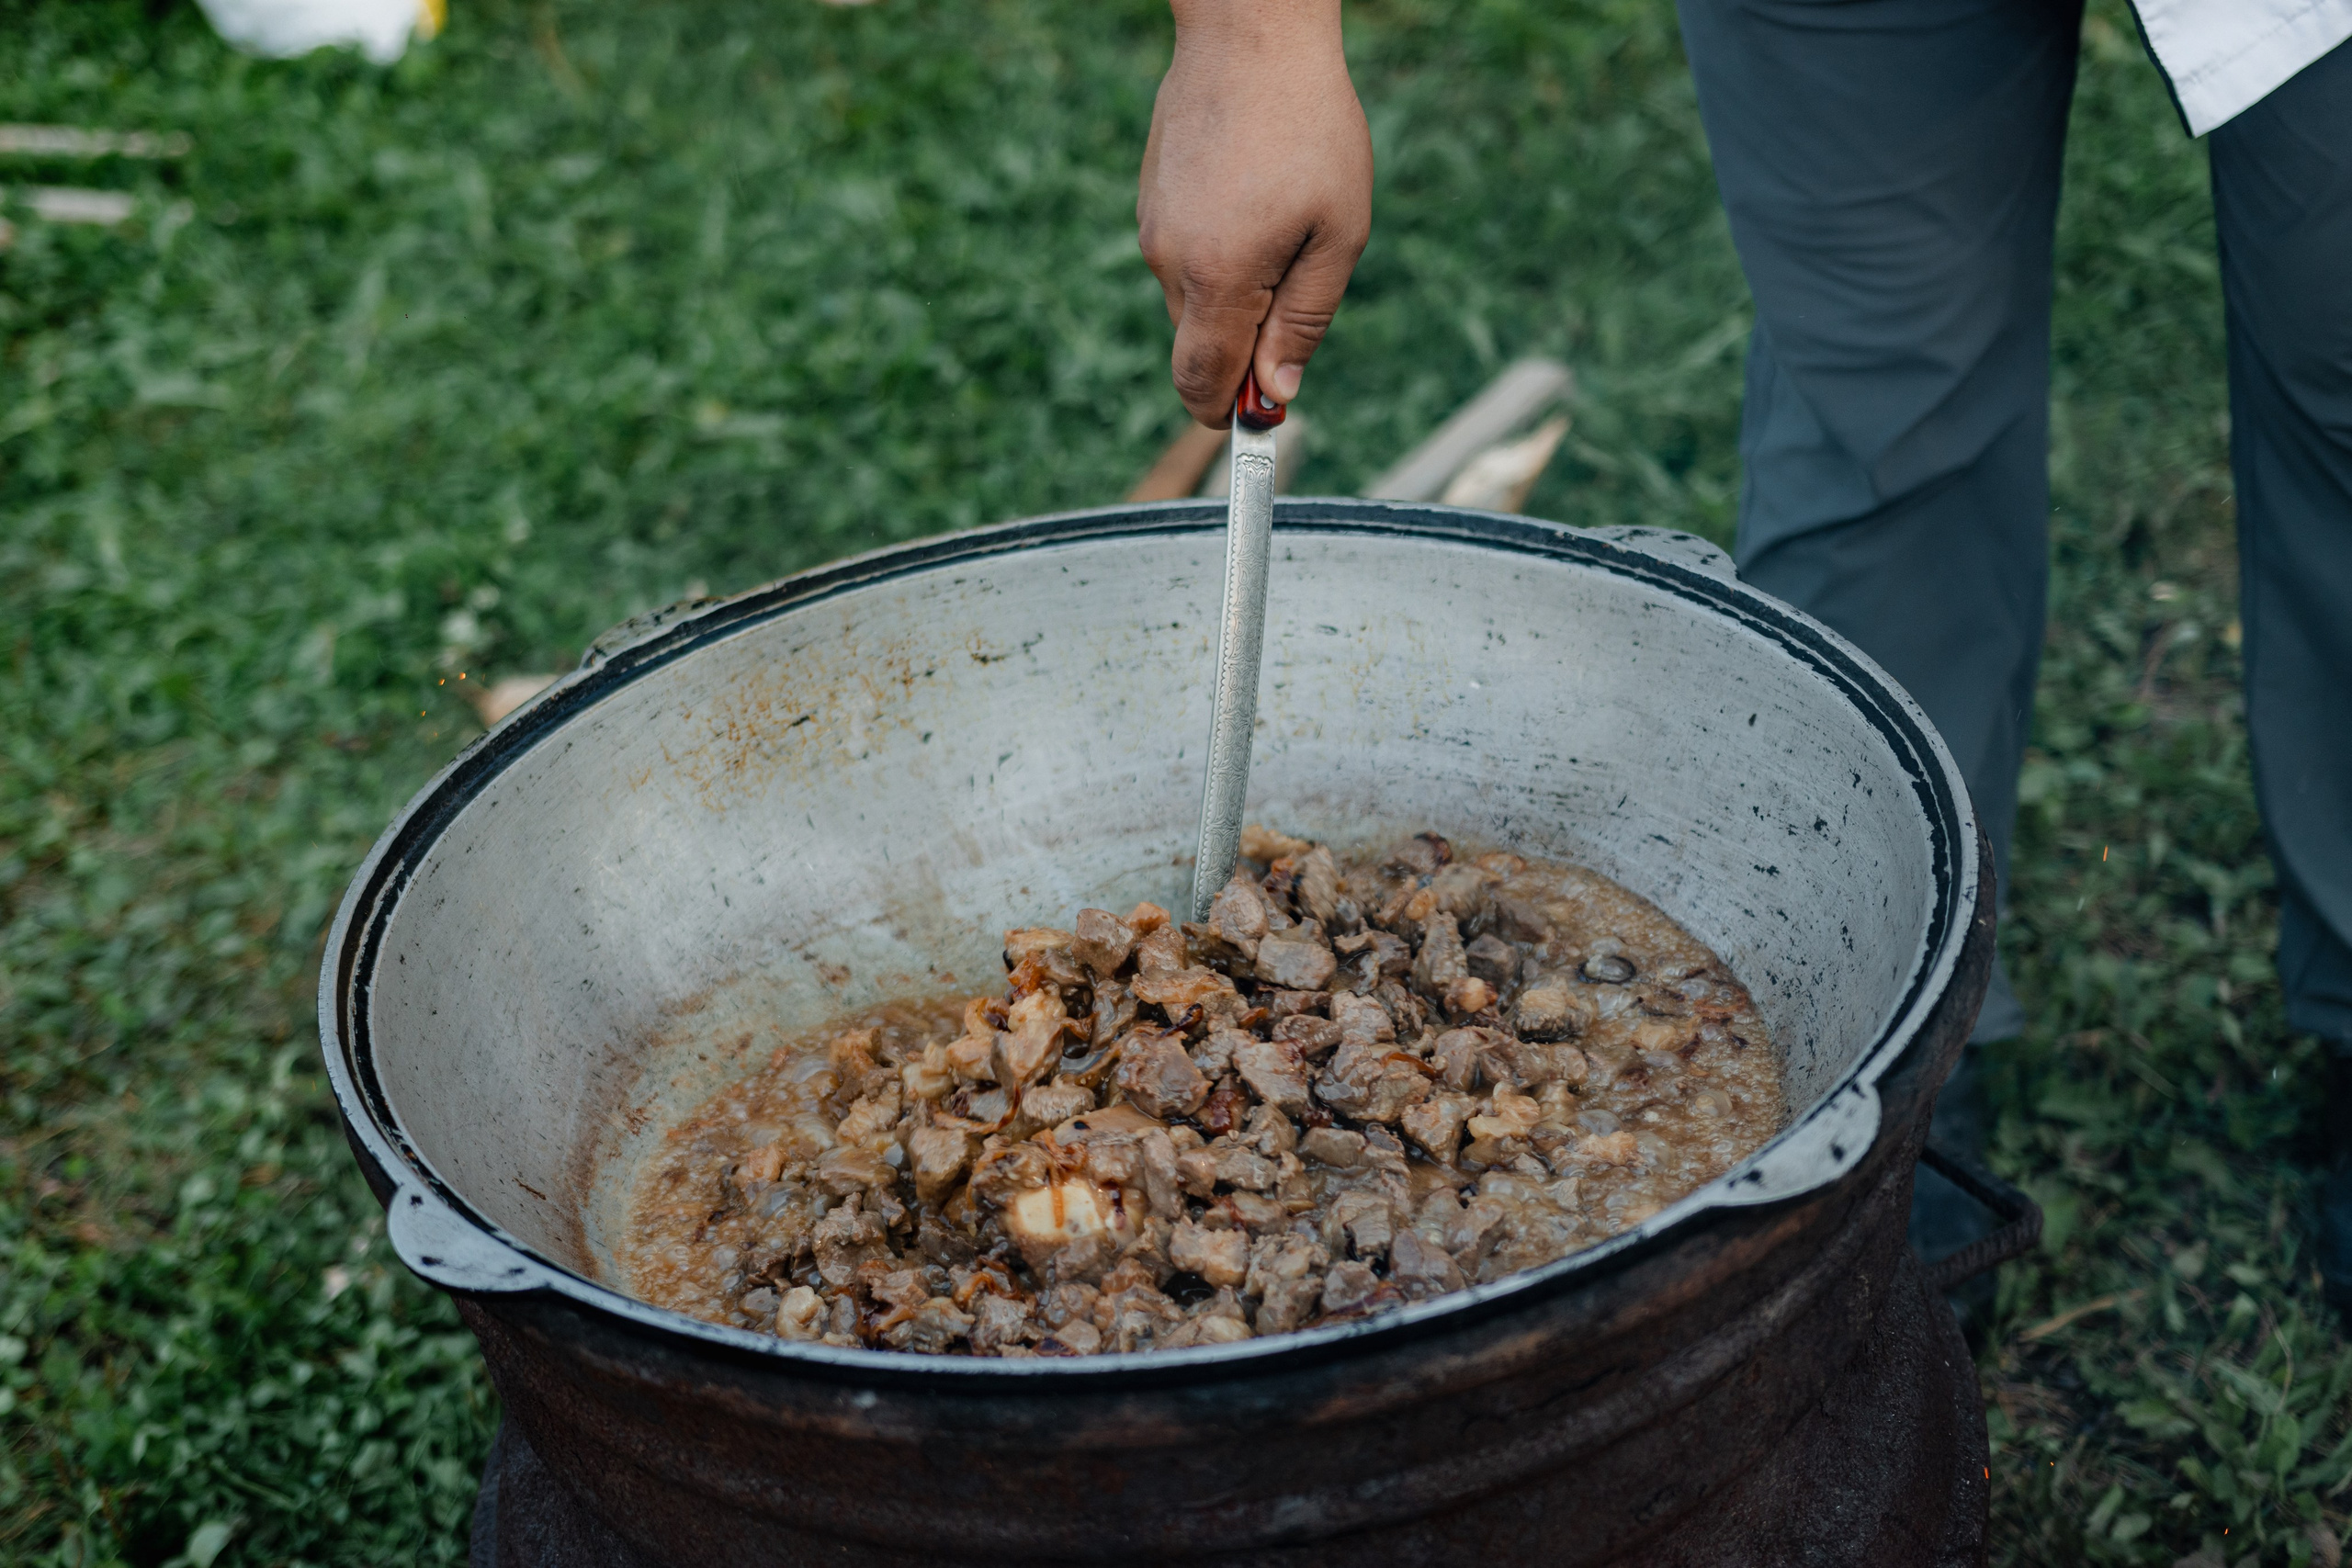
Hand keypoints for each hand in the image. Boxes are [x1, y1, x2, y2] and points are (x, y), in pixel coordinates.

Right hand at [1138, 0, 1371, 426]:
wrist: (1249, 33)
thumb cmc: (1310, 128)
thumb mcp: (1337, 234)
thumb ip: (1304, 321)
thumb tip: (1277, 393)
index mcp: (1218, 278)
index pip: (1202, 384)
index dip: (1229, 415)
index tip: (1262, 416)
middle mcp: (1170, 261)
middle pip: (1198, 349)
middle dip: (1242, 350)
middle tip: (1299, 292)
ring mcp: (1152, 229)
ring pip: (1191, 302)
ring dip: (1235, 294)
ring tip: (1281, 223)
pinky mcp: (1150, 201)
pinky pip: (1183, 257)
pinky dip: (1218, 254)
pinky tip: (1253, 198)